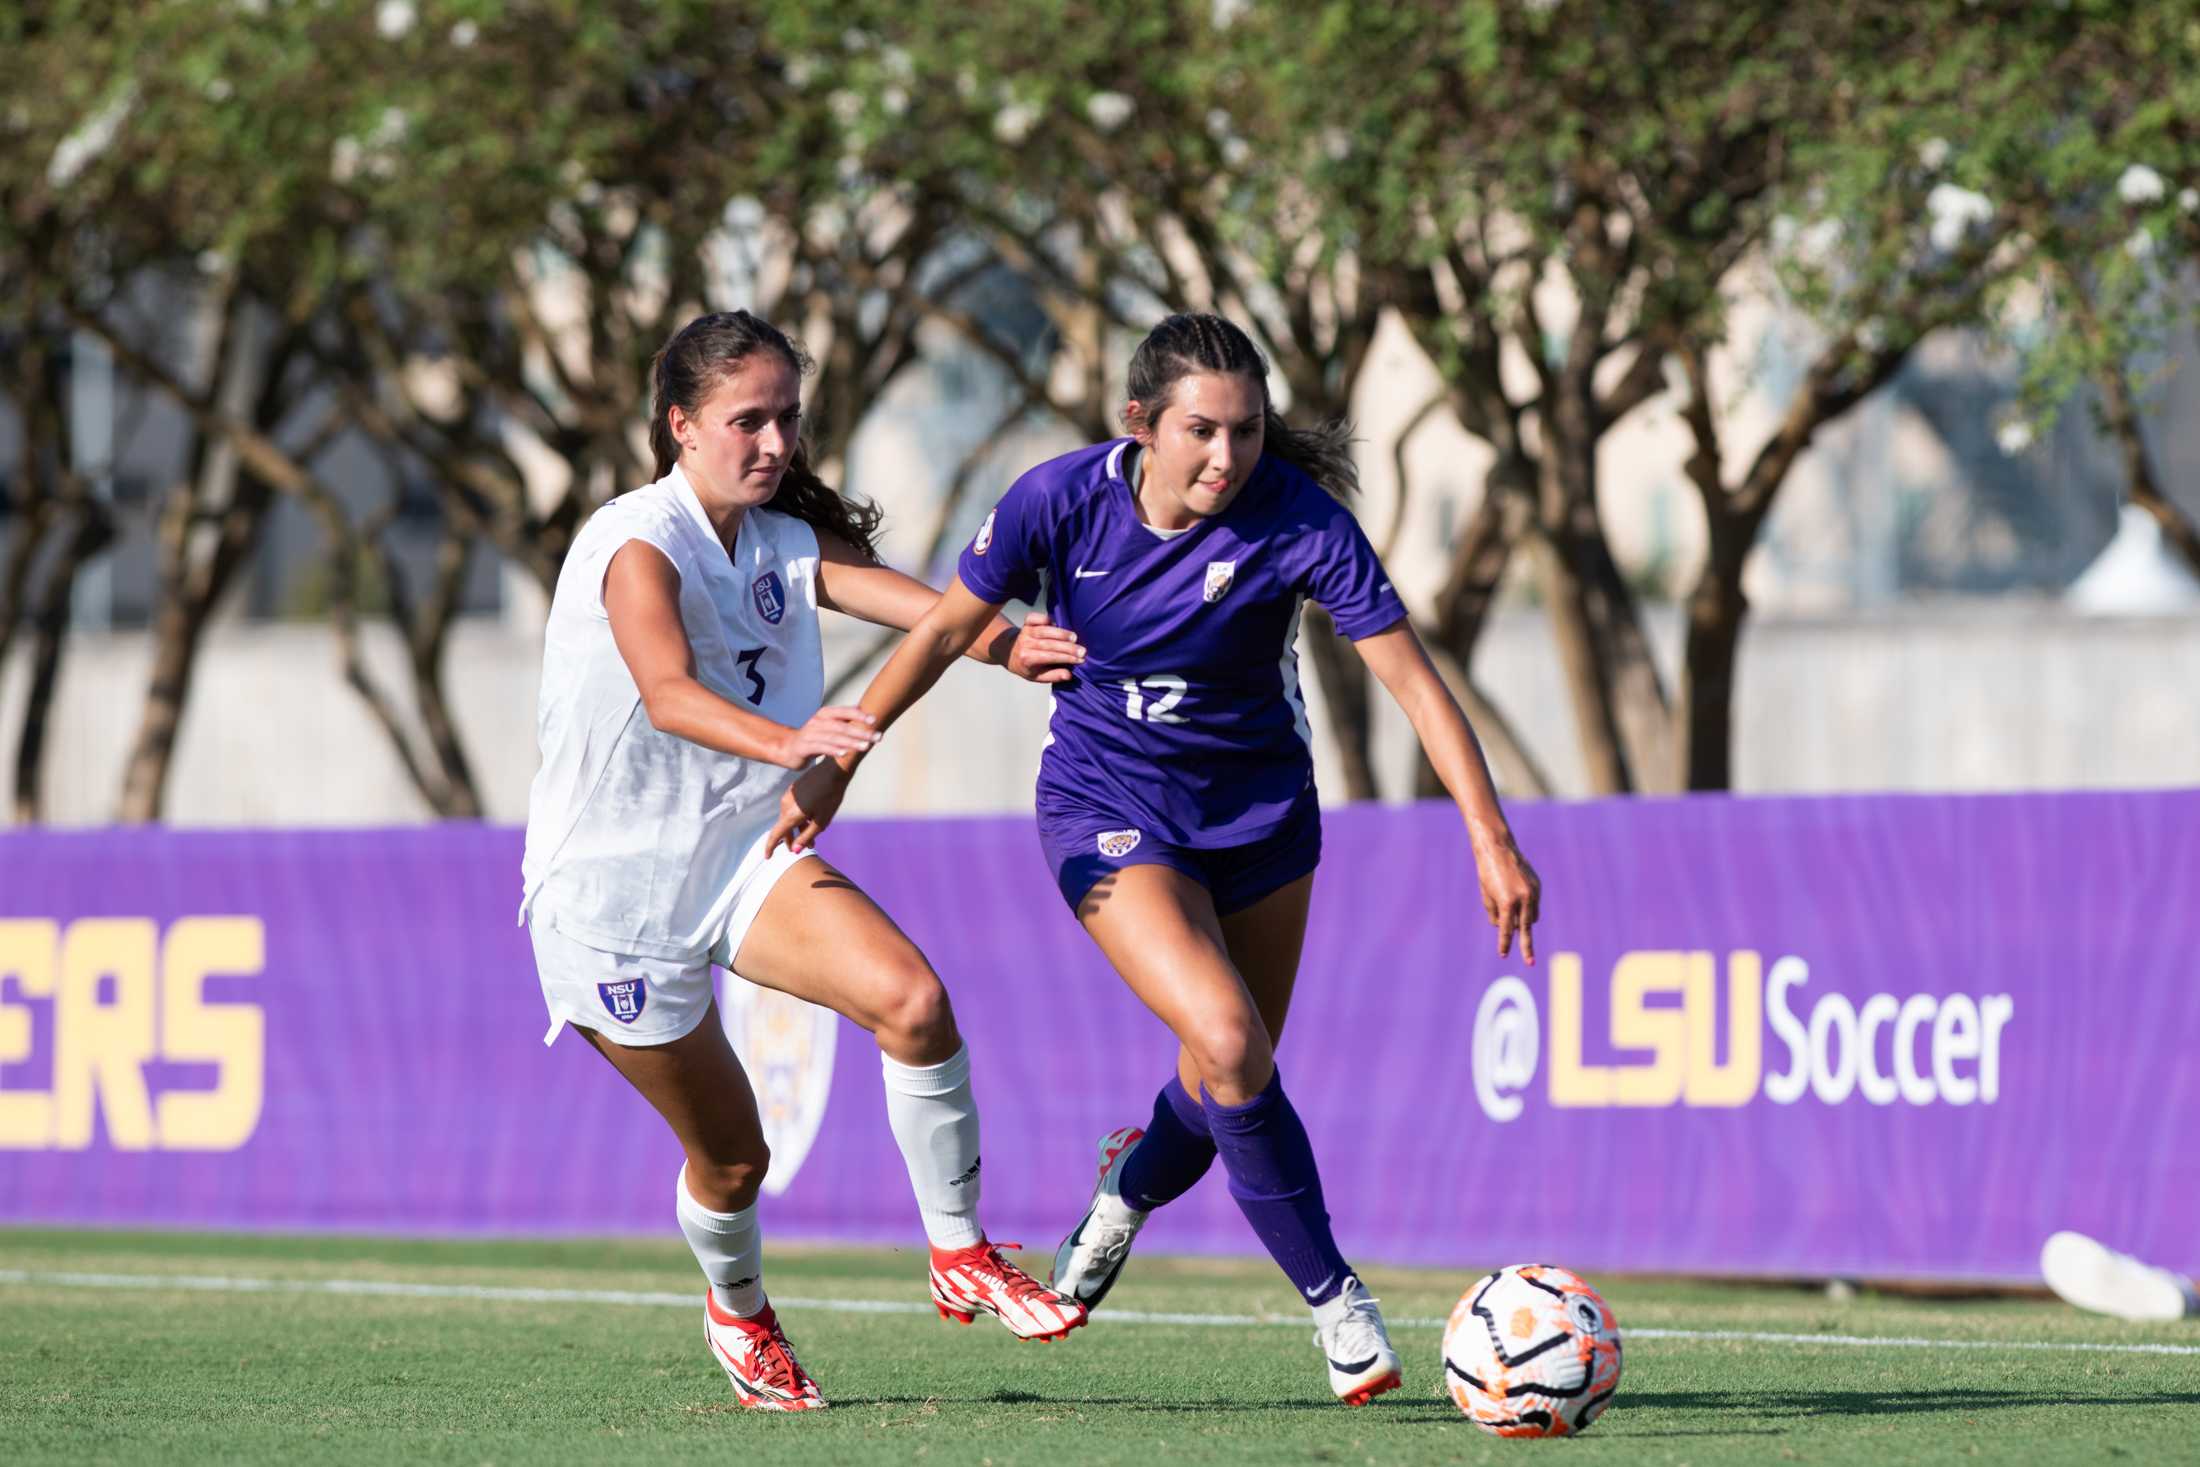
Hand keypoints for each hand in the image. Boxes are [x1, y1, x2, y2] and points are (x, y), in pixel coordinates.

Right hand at [767, 758, 851, 855]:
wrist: (834, 770)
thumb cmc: (830, 796)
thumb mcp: (821, 821)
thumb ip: (807, 837)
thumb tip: (794, 850)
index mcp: (790, 815)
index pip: (775, 835)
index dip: (770, 847)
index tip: (767, 857)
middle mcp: (785, 805)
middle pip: (783, 827)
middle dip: (791, 840)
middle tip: (801, 849)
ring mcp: (789, 796)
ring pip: (789, 817)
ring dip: (798, 828)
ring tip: (812, 837)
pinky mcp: (794, 790)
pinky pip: (793, 808)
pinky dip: (799, 817)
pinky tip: (812, 819)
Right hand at [771, 707, 878, 768]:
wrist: (786, 748)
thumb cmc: (812, 737)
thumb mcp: (826, 726)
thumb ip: (842, 719)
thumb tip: (861, 709)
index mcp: (824, 714)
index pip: (843, 711)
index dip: (858, 714)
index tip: (874, 720)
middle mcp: (817, 722)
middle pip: (841, 726)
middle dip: (860, 731)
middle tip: (877, 737)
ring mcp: (809, 734)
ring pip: (833, 737)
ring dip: (851, 742)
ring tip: (865, 746)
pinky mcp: (804, 747)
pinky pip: (820, 748)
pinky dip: (832, 750)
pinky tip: (844, 754)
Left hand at [1005, 611, 1084, 682]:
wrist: (1009, 651)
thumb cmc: (1027, 666)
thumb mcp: (1037, 677)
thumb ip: (1053, 676)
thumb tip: (1069, 675)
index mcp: (1027, 659)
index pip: (1050, 657)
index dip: (1066, 658)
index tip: (1081, 660)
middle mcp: (1025, 644)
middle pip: (1049, 644)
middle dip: (1068, 647)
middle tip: (1082, 651)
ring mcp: (1026, 631)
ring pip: (1045, 631)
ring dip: (1061, 633)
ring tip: (1074, 638)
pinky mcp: (1027, 622)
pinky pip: (1036, 618)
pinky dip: (1046, 619)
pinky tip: (1056, 623)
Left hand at [1471, 825, 1540, 964]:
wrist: (1498, 849)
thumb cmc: (1487, 873)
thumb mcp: (1487, 896)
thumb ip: (1496, 915)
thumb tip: (1507, 928)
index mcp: (1507, 901)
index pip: (1506, 929)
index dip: (1504, 943)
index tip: (1503, 955)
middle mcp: (1523, 898)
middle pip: (1526, 928)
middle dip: (1527, 947)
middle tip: (1530, 962)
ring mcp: (1533, 892)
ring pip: (1531, 917)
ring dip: (1523, 920)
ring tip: (1510, 911)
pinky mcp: (1537, 887)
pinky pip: (1534, 904)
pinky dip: (1525, 906)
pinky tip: (1514, 894)